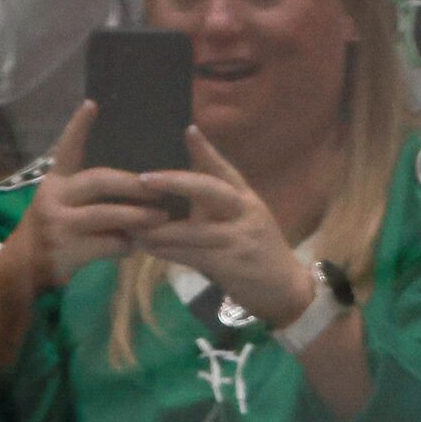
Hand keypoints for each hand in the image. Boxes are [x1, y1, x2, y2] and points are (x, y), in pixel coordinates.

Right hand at [6, 101, 174, 294]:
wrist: (21, 270)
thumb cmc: (50, 231)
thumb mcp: (57, 203)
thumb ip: (84, 192)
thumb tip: (133, 183)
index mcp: (54, 182)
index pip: (67, 149)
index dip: (78, 127)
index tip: (92, 104)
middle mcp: (54, 198)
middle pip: (98, 181)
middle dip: (132, 183)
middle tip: (158, 185)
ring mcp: (59, 225)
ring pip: (105, 215)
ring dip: (136, 216)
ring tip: (161, 217)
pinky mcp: (66, 251)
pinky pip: (105, 245)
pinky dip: (125, 245)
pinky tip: (137, 246)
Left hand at [134, 128, 314, 327]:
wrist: (286, 290)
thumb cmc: (257, 254)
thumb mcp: (244, 221)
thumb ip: (217, 205)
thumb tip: (183, 185)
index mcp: (248, 199)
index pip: (226, 170)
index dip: (207, 151)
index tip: (189, 131)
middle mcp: (246, 213)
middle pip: (210, 190)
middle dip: (175, 183)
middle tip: (144, 179)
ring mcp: (240, 239)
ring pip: (195, 230)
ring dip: (161, 230)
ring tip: (134, 225)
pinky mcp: (232, 265)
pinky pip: (194, 256)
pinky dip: (169, 253)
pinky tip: (149, 248)